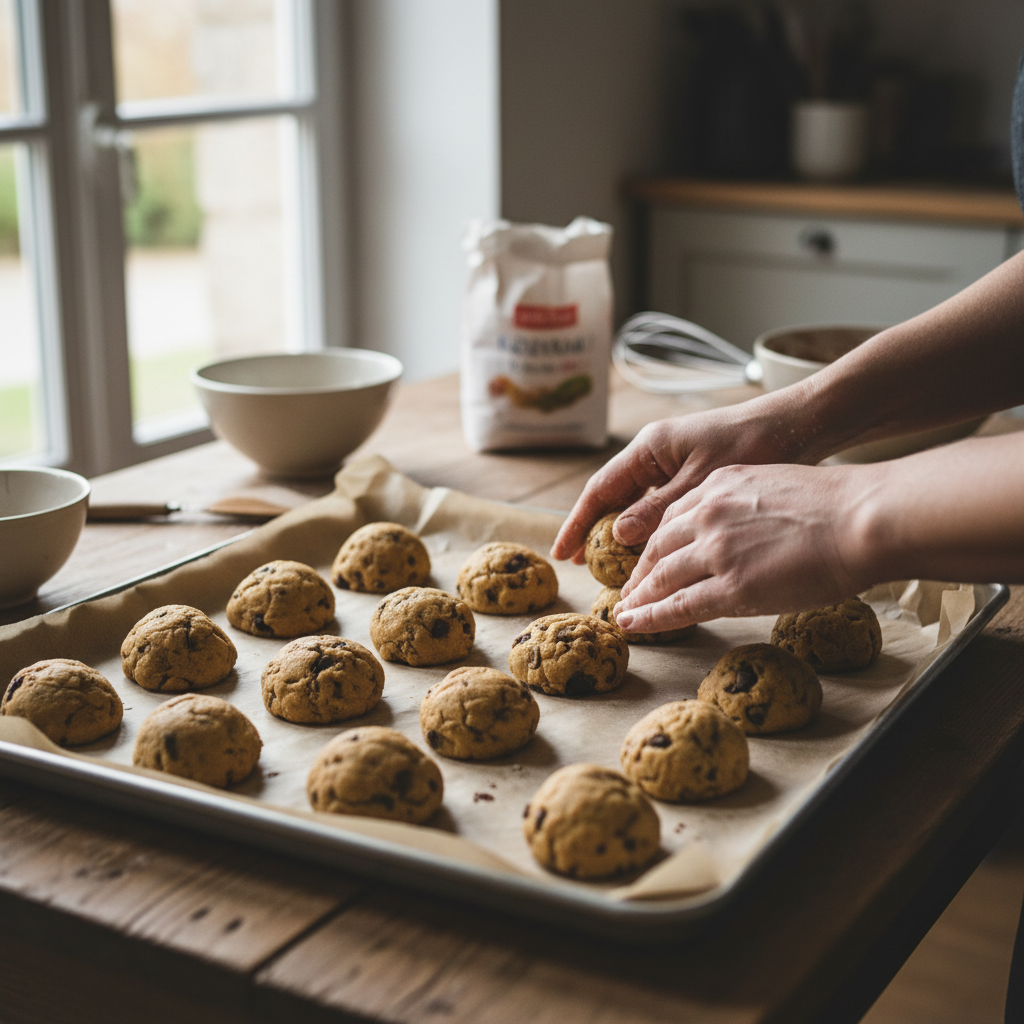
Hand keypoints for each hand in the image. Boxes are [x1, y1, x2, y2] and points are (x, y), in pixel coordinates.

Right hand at [550, 398, 810, 563]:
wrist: (800, 424)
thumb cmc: (753, 443)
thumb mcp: (702, 481)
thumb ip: (659, 508)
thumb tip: (618, 535)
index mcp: (650, 448)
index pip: (600, 489)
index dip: (578, 523)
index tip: (561, 552)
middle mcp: (656, 453)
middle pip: (614, 497)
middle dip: (595, 531)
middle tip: (579, 566)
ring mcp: (675, 463)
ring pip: (638, 503)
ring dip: (623, 533)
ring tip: (611, 567)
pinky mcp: (696, 474)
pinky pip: (661, 505)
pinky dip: (652, 529)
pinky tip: (653, 552)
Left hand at [614, 463, 870, 629]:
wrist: (863, 518)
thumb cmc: (838, 505)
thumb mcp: (777, 486)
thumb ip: (748, 507)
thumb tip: (747, 531)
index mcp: (720, 485)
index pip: (674, 515)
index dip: (657, 540)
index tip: (649, 555)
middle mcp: (709, 513)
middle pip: (660, 545)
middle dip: (642, 569)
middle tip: (631, 587)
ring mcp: (718, 550)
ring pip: (663, 575)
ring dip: (641, 595)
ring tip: (627, 609)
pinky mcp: (732, 586)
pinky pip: (679, 605)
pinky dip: (650, 616)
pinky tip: (633, 622)